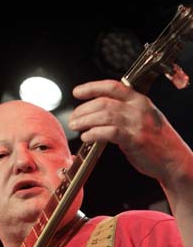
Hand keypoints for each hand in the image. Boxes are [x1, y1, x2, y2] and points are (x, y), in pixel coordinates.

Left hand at [69, 79, 192, 187]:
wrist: (173, 159)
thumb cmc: (156, 141)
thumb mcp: (143, 119)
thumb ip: (124, 113)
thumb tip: (98, 115)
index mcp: (140, 101)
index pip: (113, 87)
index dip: (92, 87)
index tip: (77, 92)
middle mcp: (139, 109)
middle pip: (104, 102)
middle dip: (83, 109)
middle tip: (73, 118)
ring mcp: (137, 124)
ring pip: (104, 116)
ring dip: (85, 121)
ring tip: (76, 126)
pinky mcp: (135, 139)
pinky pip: (109, 132)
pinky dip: (94, 133)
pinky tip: (86, 137)